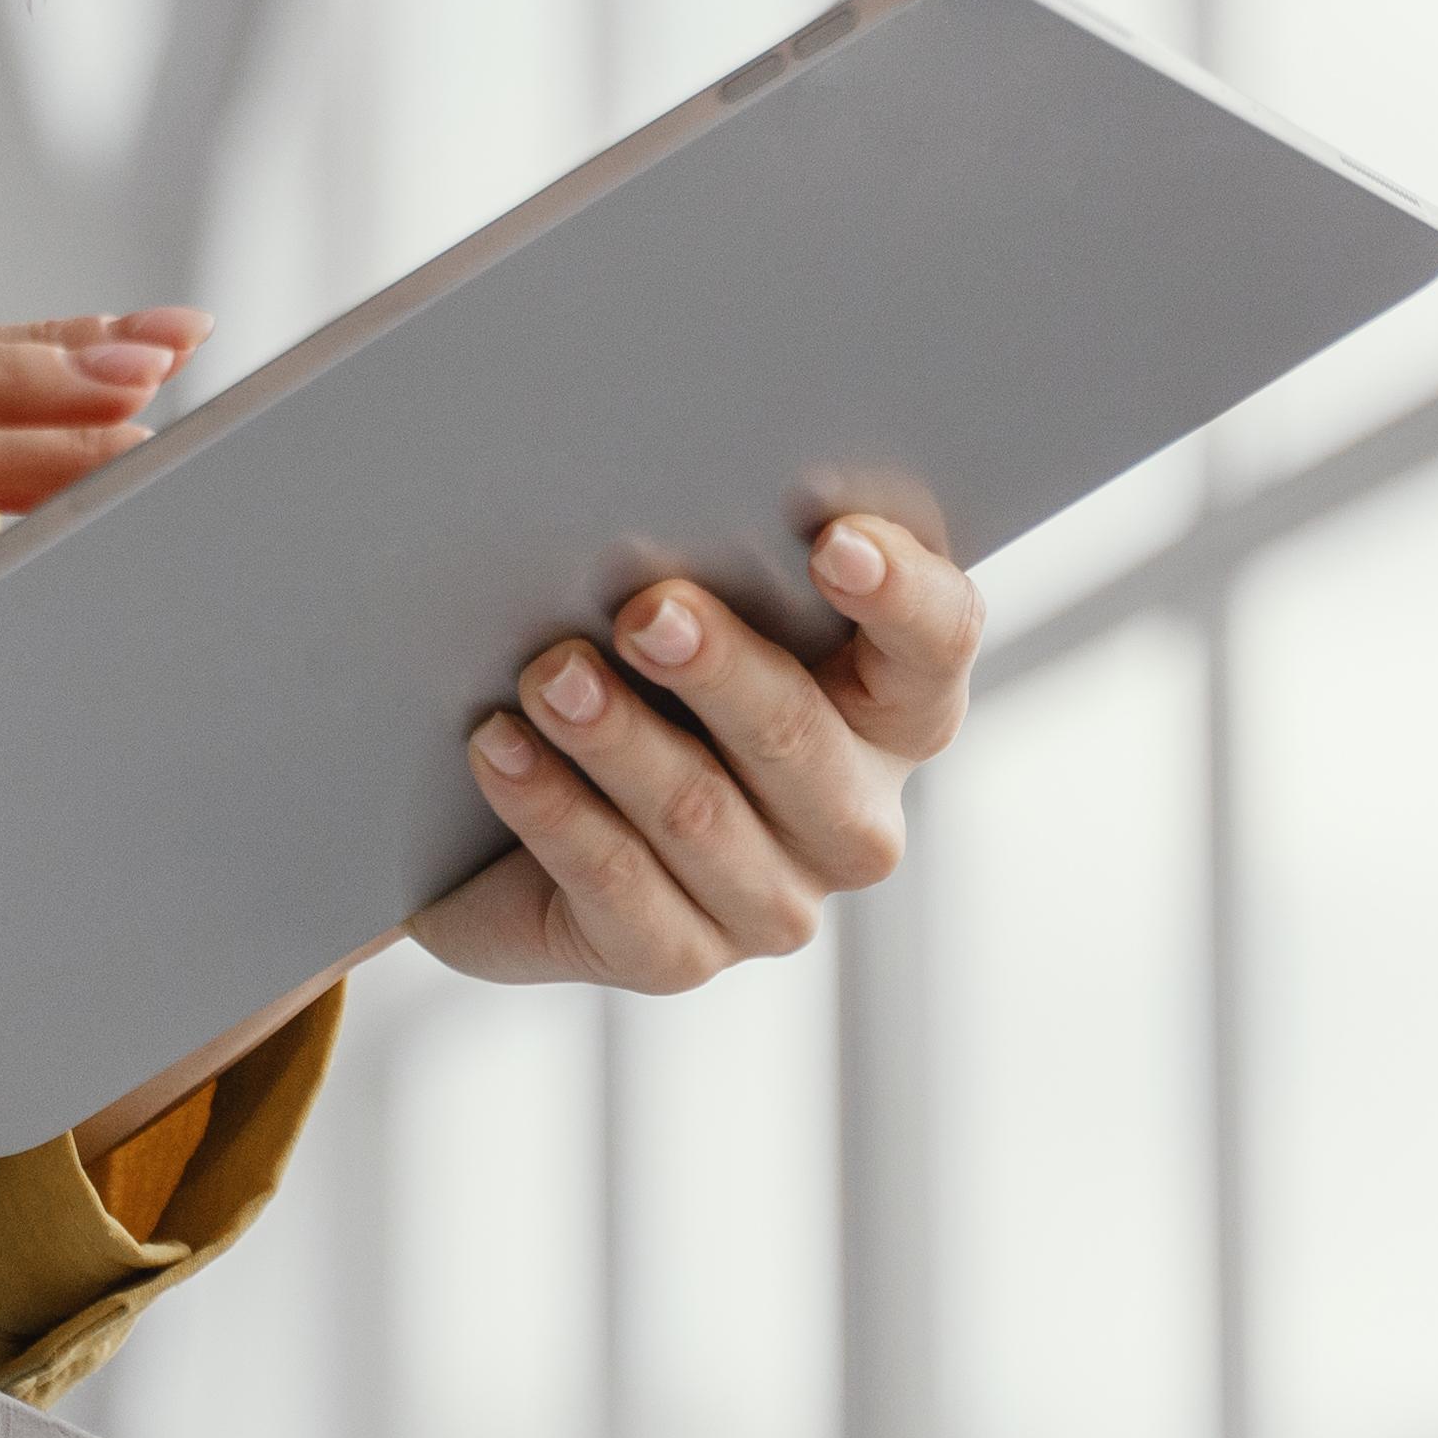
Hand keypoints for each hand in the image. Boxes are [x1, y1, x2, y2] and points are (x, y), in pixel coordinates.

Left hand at [412, 508, 987, 998]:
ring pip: (701, 815)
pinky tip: (501, 748)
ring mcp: (771, 901)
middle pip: (802, 737)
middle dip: (721, 669)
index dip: (899, 594)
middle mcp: (851, 815)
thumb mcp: (685, 605)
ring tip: (548, 673)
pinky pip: (617, 885)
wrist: (509, 824)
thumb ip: (715, 556)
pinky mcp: (675, 957)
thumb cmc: (627, 672)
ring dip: (618, 737)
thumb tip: (666, 479)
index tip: (833, 540)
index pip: (937, 643)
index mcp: (890, 707)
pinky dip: (554, 808)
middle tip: (647, 608)